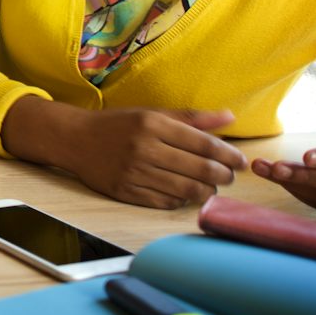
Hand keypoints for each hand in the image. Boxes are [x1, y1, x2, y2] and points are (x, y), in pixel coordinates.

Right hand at [8, 99, 245, 208]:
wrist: (74, 139)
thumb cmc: (118, 124)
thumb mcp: (152, 113)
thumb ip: (191, 117)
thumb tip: (229, 117)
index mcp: (153, 124)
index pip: (204, 144)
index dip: (229, 155)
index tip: (241, 161)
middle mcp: (144, 147)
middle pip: (200, 169)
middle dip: (223, 176)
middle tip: (228, 177)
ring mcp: (134, 172)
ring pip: (186, 189)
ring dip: (206, 191)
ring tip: (210, 187)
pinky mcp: (125, 191)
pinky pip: (165, 201)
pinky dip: (181, 200)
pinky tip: (184, 193)